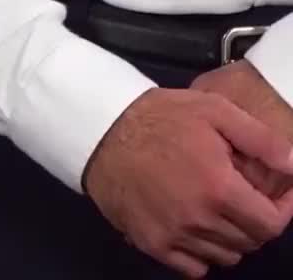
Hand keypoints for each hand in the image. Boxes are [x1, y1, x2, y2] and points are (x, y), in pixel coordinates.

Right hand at [82, 87, 292, 277]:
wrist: (100, 130)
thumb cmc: (158, 117)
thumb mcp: (214, 110)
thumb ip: (262, 140)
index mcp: (219, 188)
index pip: (272, 223)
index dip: (285, 210)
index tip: (280, 195)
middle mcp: (198, 219)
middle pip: (250, 241)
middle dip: (257, 221)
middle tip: (247, 197)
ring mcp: (172, 235)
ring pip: (224, 256)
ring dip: (231, 238)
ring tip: (221, 211)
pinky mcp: (151, 243)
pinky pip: (193, 268)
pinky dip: (203, 255)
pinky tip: (197, 229)